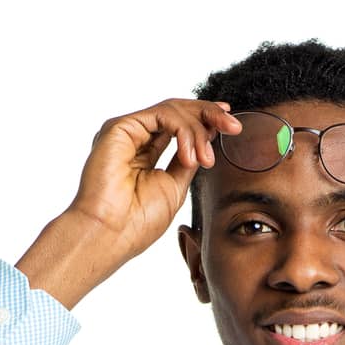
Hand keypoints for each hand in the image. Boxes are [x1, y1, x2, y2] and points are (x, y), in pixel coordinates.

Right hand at [67, 98, 241, 259]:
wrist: (111, 234)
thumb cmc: (137, 221)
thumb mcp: (175, 187)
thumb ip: (187, 161)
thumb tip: (205, 141)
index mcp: (145, 153)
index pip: (179, 127)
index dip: (205, 121)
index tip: (231, 125)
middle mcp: (135, 138)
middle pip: (178, 112)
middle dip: (209, 116)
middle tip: (233, 127)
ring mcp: (127, 131)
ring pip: (173, 110)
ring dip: (197, 130)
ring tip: (205, 158)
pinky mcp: (120, 127)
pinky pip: (162, 115)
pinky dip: (183, 131)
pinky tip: (189, 155)